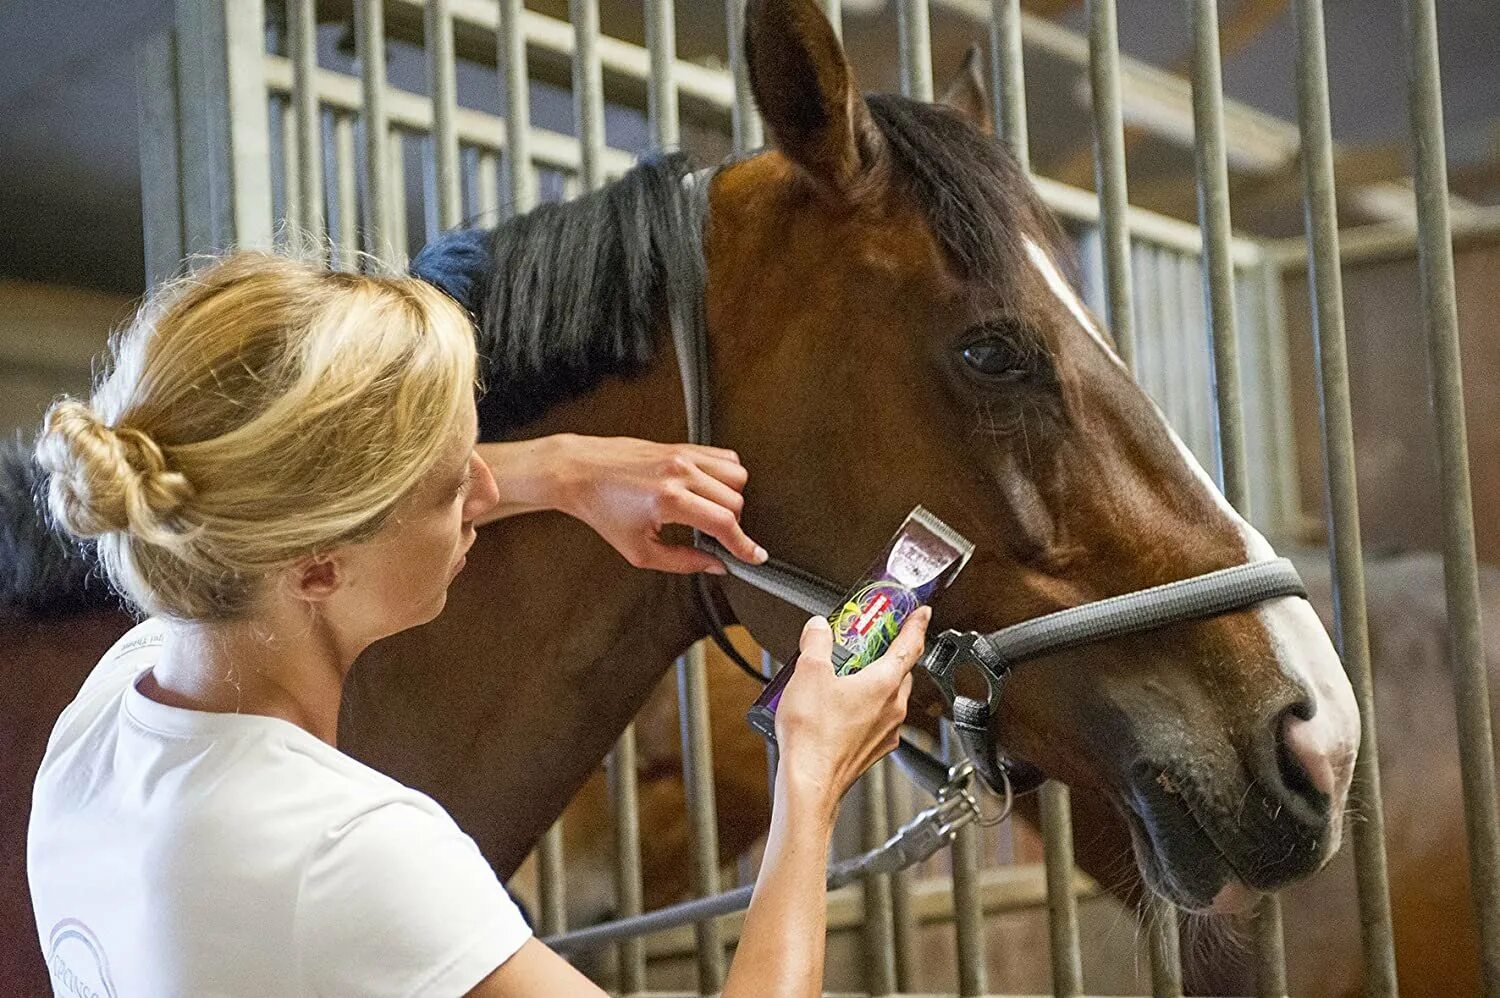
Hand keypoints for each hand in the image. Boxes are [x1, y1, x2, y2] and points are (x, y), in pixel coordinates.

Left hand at [552, 435, 767, 574]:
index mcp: (668, 500)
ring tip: (711, 511)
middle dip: (732, 524)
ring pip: (736, 475)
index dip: (744, 544)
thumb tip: (715, 565)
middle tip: (716, 537)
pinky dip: (727, 475)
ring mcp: (682, 455)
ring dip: (733, 498)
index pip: (724, 523)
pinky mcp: (681, 445)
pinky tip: (710, 489)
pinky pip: (724, 456)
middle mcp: (680, 473)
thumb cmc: (602, 509)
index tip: (755, 556)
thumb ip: (683, 562)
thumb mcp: (639, 551)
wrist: (579, 471)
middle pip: (735, 501)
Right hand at [773, 608, 929, 806]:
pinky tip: (841, 708)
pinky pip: (878, 720)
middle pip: (902, 671)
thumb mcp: (809, 673)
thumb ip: (817, 643)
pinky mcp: (873, 750)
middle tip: (874, 642)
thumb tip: (818, 628)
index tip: (921, 613)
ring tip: (849, 675)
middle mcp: (893, 708)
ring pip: (891, 697)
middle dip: (891, 654)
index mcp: (884, 683)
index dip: (917, 624)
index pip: (911, 645)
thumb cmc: (814, 736)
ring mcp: (886, 732)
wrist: (809, 782)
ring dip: (877, 682)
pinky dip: (867, 707)